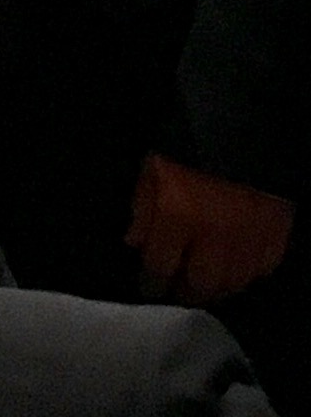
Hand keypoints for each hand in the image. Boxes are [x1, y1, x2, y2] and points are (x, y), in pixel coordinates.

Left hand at [130, 153, 294, 303]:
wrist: (241, 122)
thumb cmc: (188, 143)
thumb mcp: (151, 170)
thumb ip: (142, 210)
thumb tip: (137, 244)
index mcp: (178, 216)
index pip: (161, 267)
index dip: (152, 283)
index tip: (149, 288)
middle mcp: (215, 233)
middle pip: (201, 283)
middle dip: (187, 293)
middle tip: (179, 294)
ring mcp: (251, 233)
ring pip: (236, 280)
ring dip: (219, 289)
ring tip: (207, 288)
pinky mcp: (279, 228)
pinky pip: (266, 265)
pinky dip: (250, 273)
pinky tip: (238, 270)